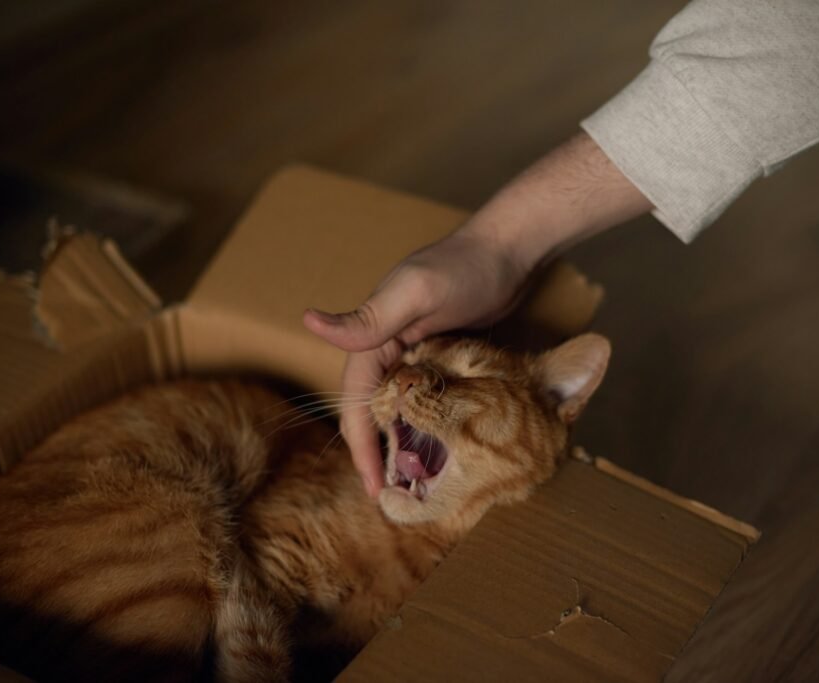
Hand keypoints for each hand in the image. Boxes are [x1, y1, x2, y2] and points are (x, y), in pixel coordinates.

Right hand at [304, 132, 650, 495]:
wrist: (509, 249)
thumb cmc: (463, 267)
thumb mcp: (415, 293)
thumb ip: (368, 317)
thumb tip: (309, 320)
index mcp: (374, 337)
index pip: (356, 402)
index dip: (361, 447)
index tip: (373, 487)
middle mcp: (389, 347)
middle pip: (372, 410)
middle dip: (377, 453)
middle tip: (393, 497)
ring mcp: (415, 351)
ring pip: (398, 407)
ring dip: (400, 443)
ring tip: (413, 482)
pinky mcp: (441, 354)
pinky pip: (425, 397)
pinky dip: (426, 424)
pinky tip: (437, 446)